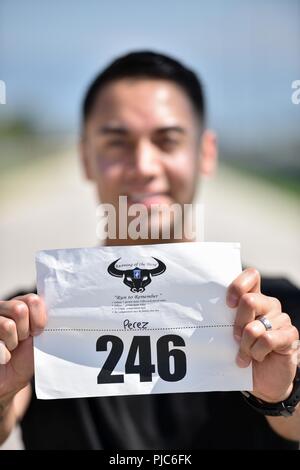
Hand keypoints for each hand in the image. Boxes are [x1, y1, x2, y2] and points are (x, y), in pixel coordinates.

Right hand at [0, 294, 46, 399]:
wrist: (10, 378)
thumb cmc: (26, 356)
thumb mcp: (40, 336)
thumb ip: (45, 320)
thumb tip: (59, 312)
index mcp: (21, 303)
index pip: (33, 300)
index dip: (39, 319)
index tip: (37, 332)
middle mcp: (4, 307)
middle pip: (20, 309)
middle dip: (25, 330)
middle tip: (22, 339)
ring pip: (7, 325)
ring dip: (13, 342)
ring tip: (11, 347)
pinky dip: (4, 355)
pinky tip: (3, 356)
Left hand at [227, 269, 298, 402]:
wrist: (262, 380)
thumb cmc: (242, 352)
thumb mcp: (230, 333)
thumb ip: (225, 318)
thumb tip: (204, 309)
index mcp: (254, 298)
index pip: (252, 276)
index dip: (238, 286)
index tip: (228, 304)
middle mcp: (269, 304)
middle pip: (249, 300)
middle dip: (237, 324)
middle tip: (235, 338)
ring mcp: (281, 319)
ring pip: (255, 326)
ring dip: (245, 345)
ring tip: (246, 354)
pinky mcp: (290, 335)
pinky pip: (267, 340)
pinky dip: (258, 352)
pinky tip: (258, 357)